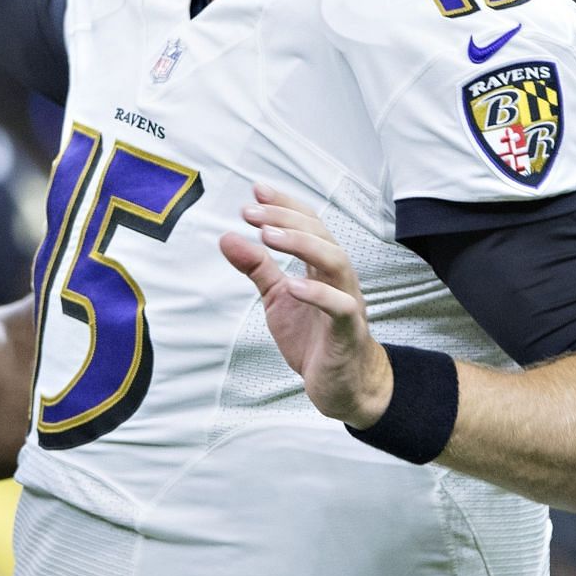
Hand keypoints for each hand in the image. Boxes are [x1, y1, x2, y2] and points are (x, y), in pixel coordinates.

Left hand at [218, 183, 391, 428]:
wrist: (340, 383)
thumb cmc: (313, 337)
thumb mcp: (277, 298)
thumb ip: (257, 267)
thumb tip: (227, 237)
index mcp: (322, 266)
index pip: (309, 224)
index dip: (284, 206)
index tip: (256, 192)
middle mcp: (339, 277)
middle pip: (321, 234)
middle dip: (286, 219)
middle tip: (252, 213)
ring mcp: (347, 301)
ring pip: (335, 260)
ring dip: (302, 245)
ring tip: (269, 237)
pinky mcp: (348, 331)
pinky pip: (340, 306)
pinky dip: (318, 293)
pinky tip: (293, 284)